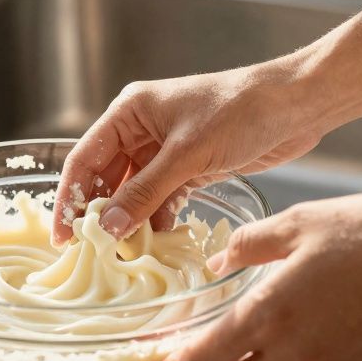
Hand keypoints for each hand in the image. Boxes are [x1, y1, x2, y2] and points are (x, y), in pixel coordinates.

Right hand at [52, 64, 323, 244]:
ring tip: (124, 255)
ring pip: (134, 192)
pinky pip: (162, 199)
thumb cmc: (241, 110)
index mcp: (130, 112)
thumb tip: (108, 227)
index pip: (85, 158)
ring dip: (131, 221)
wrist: (298, 105)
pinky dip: (158, 219)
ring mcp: (167, 150)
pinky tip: (158, 242)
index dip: (71, 198)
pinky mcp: (190, 167)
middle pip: (107, 178)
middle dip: (101, 214)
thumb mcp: (187, 154)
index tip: (64, 236)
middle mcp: (142, 129)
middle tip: (93, 253)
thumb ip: (146, 192)